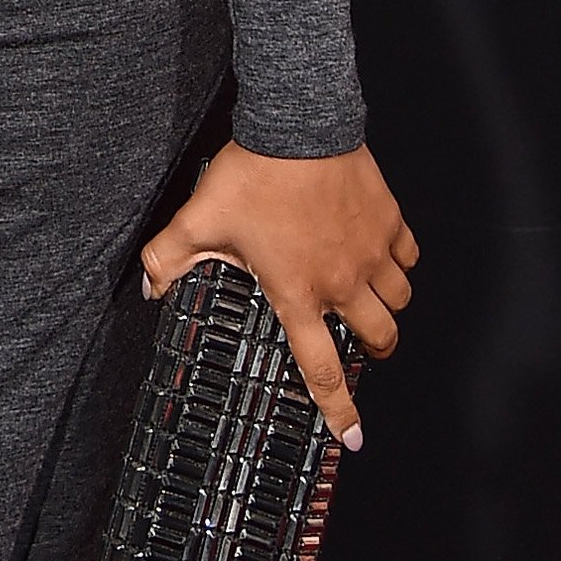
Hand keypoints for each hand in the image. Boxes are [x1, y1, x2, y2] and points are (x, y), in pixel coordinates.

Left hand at [140, 139, 417, 447]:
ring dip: (388, 306)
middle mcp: (342, 279)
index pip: (321, 367)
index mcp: (298, 291)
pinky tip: (380, 253)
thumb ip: (170, 258)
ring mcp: (371, 251)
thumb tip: (152, 288)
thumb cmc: (253, 174)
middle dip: (374, 350)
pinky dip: (399, 261)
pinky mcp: (390, 221)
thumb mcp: (198, 219)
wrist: (298, 126)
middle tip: (361, 343)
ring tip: (369, 298)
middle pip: (379, 338)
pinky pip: (408, 255)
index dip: (338, 409)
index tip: (351, 434)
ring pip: (399, 300)